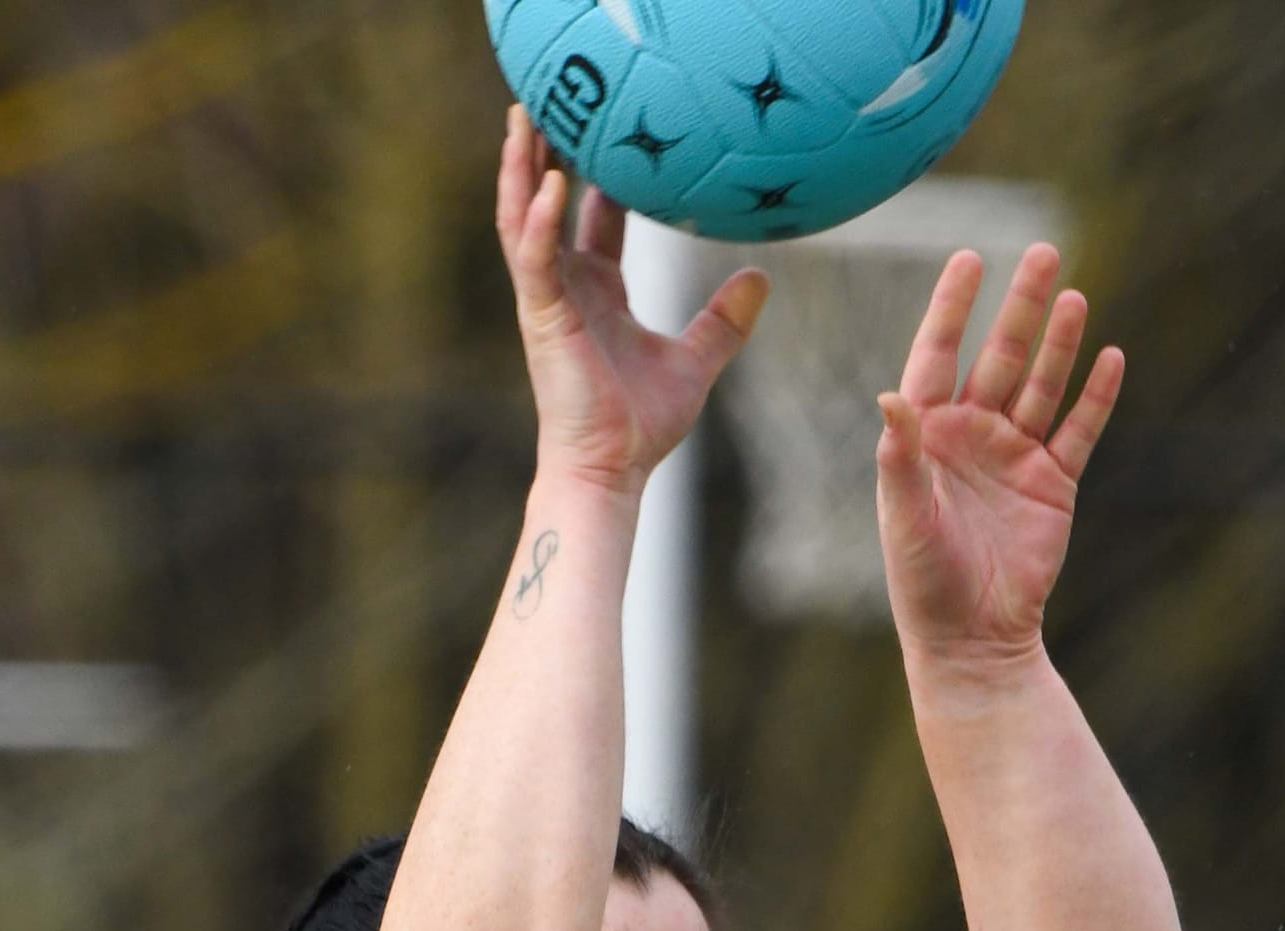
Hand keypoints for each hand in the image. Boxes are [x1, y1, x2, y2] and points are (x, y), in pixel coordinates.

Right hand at [496, 104, 766, 497]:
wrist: (611, 472)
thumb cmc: (641, 427)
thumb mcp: (696, 362)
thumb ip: (724, 320)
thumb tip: (761, 277)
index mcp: (597, 294)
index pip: (594, 222)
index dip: (599, 179)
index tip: (613, 137)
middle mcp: (568, 290)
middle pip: (547, 207)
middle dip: (544, 157)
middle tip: (550, 106)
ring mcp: (549, 302)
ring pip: (524, 221)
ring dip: (522, 171)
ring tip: (525, 119)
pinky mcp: (542, 319)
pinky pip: (534, 259)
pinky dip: (539, 220)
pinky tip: (552, 182)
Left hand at [877, 245, 1123, 665]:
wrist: (971, 639)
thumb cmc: (922, 583)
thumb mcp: (905, 516)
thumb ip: (900, 456)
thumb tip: (890, 395)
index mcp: (928, 438)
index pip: (939, 357)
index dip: (953, 308)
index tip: (970, 257)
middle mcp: (972, 437)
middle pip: (1001, 357)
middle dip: (1021, 307)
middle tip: (1044, 252)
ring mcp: (1015, 456)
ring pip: (1042, 385)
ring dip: (1060, 343)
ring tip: (1075, 296)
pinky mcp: (1053, 483)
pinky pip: (1078, 430)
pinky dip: (1095, 396)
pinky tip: (1110, 357)